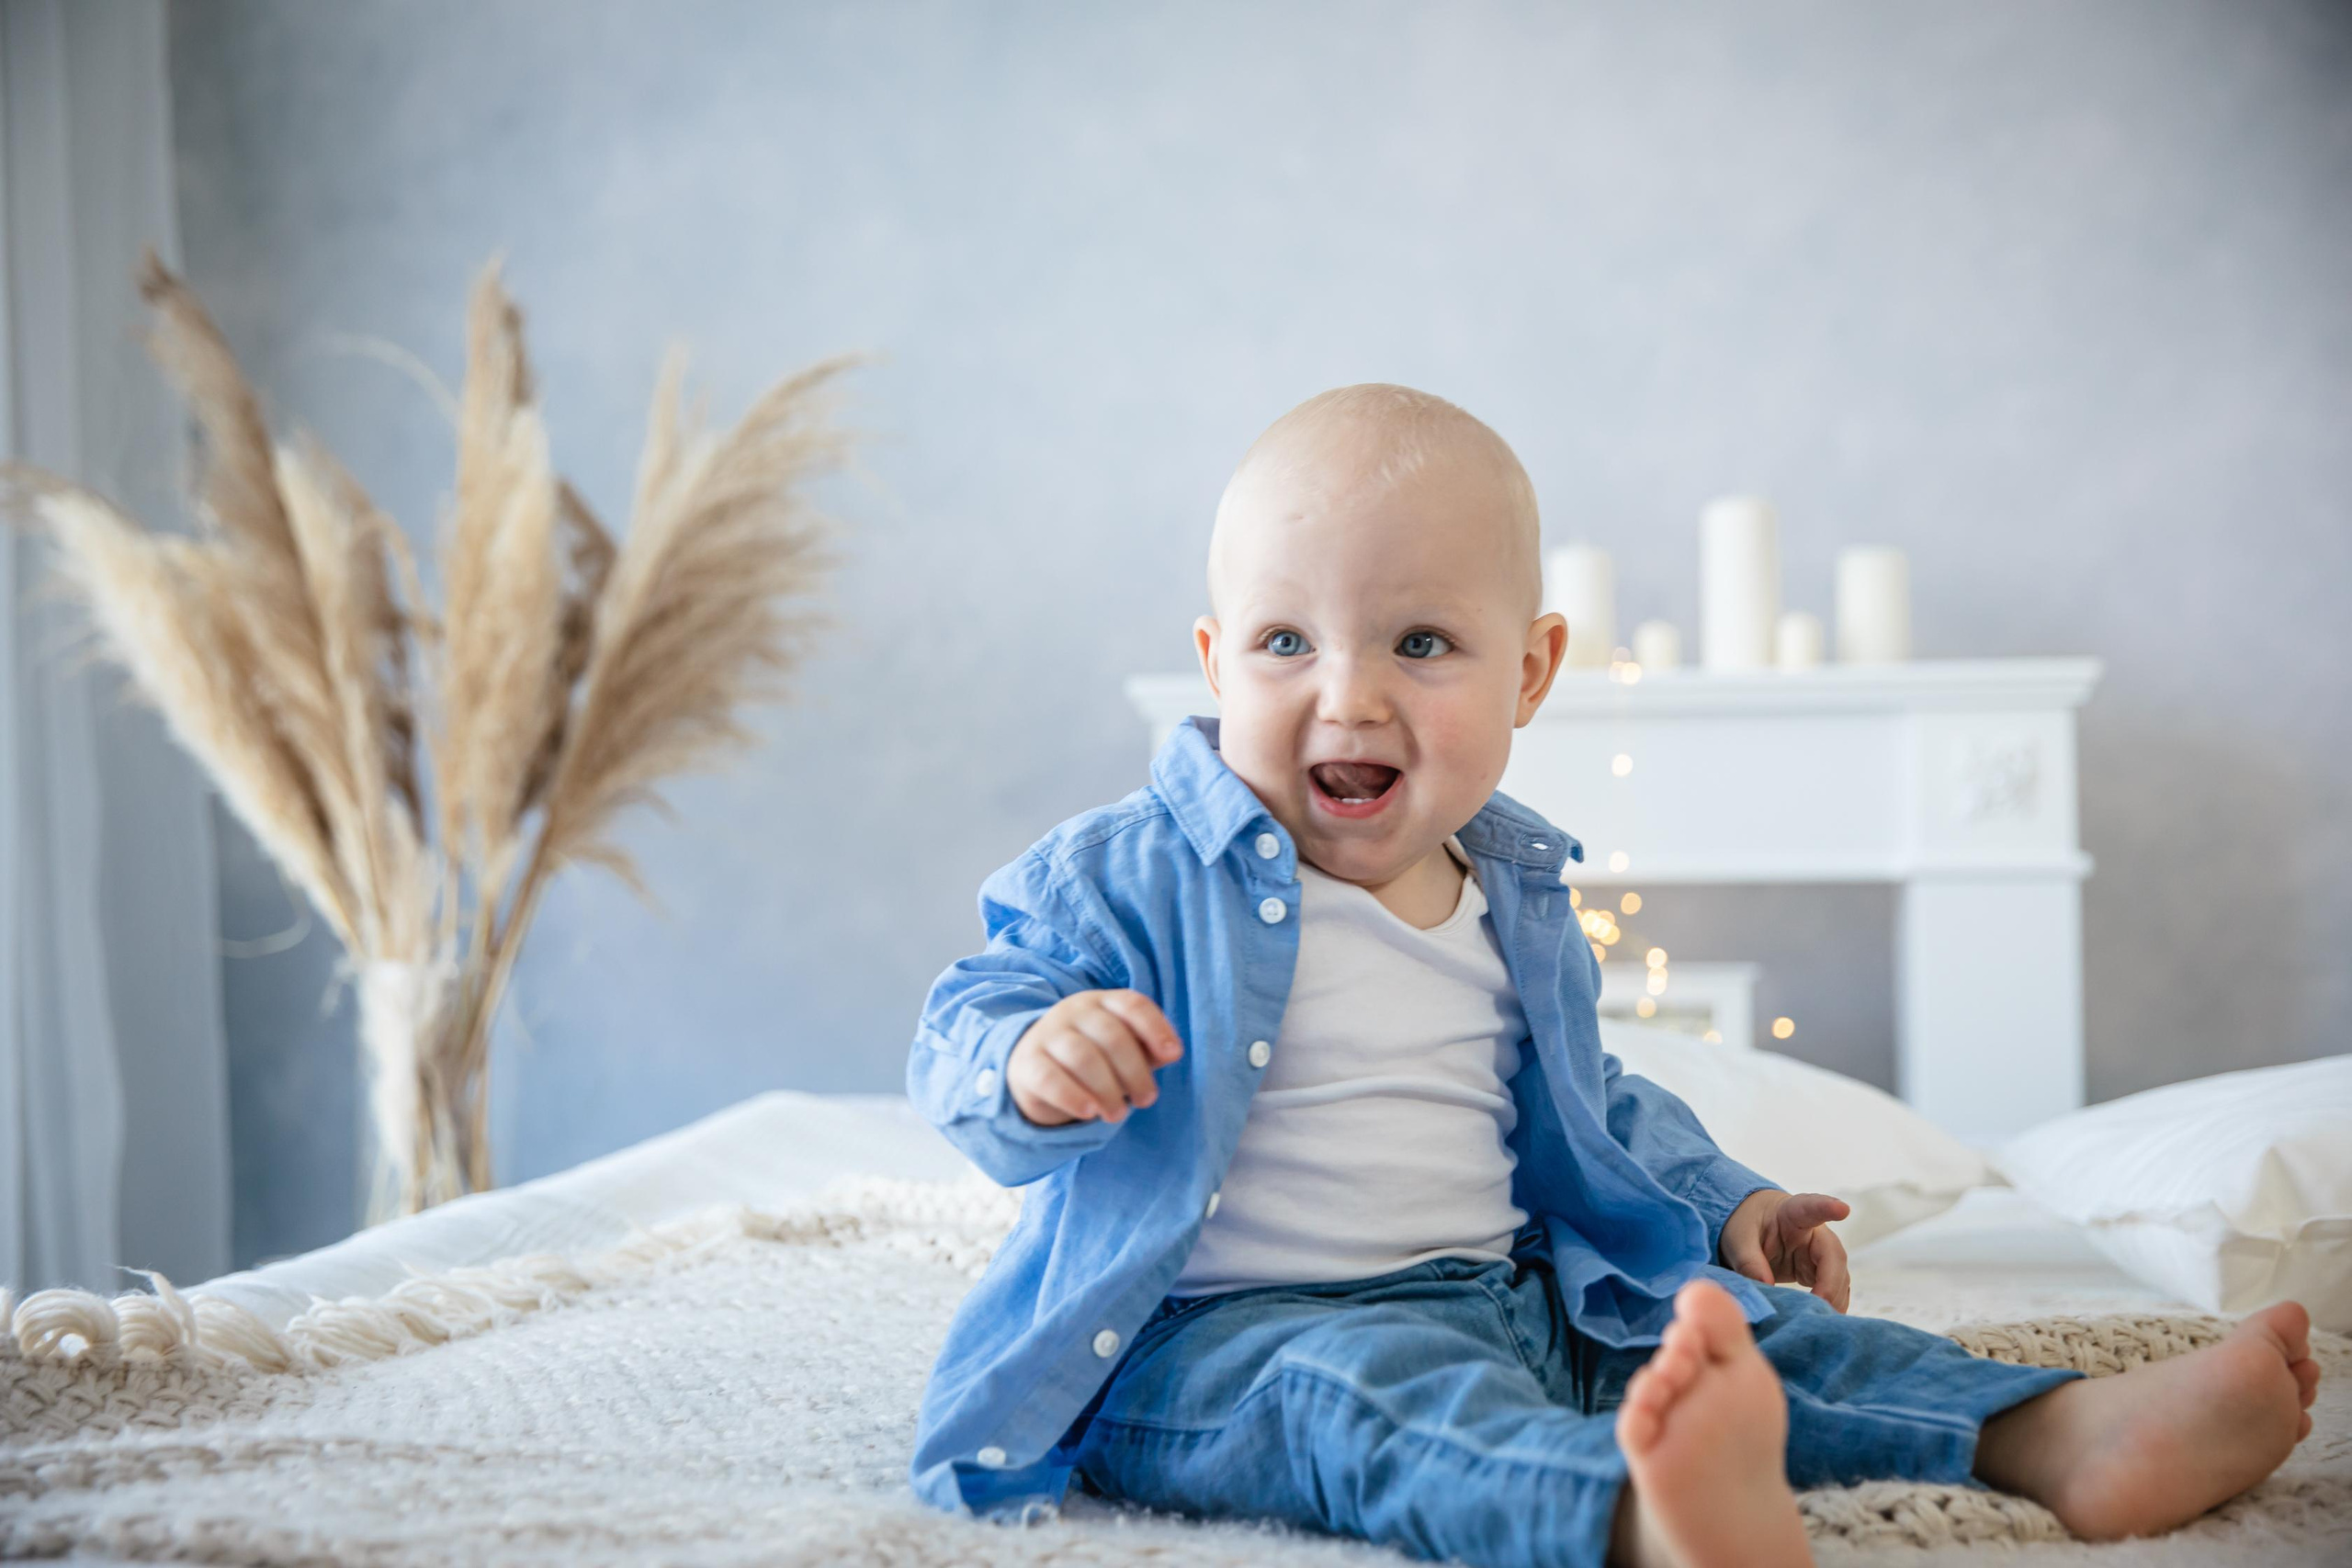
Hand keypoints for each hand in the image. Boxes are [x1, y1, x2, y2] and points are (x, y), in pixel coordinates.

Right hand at [1007, 989, 1184, 1126]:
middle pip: (1112, 1036)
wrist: (1036, 1072)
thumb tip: (1171, 1052)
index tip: (1173, 1055)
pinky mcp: (1026, 1063)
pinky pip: (1049, 1078)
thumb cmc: (1095, 1060)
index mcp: (1103, 1003)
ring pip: (1083, 1057)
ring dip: (1108, 1090)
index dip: (1156, 1028)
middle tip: (1147, 1100)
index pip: (1133, 1005)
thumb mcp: (1124, 1052)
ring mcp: (1047, 1034)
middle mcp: (1074, 1011)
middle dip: (1135, 1072)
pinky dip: (1073, 1096)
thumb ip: (1149, 1050)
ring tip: (1118, 1114)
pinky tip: (1089, 1112)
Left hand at [1718, 1190, 1851, 1311]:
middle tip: (1820, 1304)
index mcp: (1792, 1213)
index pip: (1812, 1208)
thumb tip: (1765, 1285)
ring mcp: (1820, 1253)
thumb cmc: (1746, 1226)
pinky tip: (1823, 1319)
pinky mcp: (1819, 1271)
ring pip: (1839, 1276)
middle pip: (1833, 1255)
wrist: (1751, 1230)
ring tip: (1820, 1318)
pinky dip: (1831, 1305)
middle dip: (1831, 1282)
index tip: (1842, 1208)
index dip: (1828, 1207)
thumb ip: (1749, 1260)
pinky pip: (1833, 1289)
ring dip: (1833, 1298)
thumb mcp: (1738, 1239)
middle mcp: (1814, 1232)